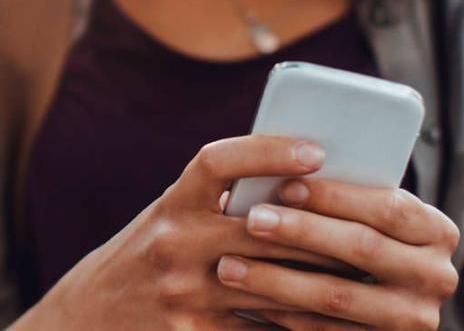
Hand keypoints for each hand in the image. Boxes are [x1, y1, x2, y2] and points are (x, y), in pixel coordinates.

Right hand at [14, 136, 343, 329]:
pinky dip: (301, 327)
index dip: (268, 150)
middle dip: (323, 230)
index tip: (316, 150)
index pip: (219, 162)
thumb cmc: (147, 257)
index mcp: (171, 203)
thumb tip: (303, 185)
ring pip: (274, 285)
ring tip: (367, 276)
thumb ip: (220, 203)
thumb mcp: (171, 218)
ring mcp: (183, 293)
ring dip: (325, 282)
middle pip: (265, 229)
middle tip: (374, 227)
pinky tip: (335, 322)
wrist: (89, 315)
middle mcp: (173, 243)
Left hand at [215, 178, 460, 329]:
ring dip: (278, 279)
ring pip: (337, 295)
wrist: (382, 310)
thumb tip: (287, 166)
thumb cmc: (362, 242)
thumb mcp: (370, 219)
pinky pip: (325, 330)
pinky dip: (283, 314)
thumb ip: (347, 200)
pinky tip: (248, 300)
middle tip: (252, 220)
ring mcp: (413, 318)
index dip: (335, 196)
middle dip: (301, 231)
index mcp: (437, 232)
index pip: (387, 206)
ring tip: (230, 265)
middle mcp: (437, 277)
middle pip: (362, 247)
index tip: (285, 185)